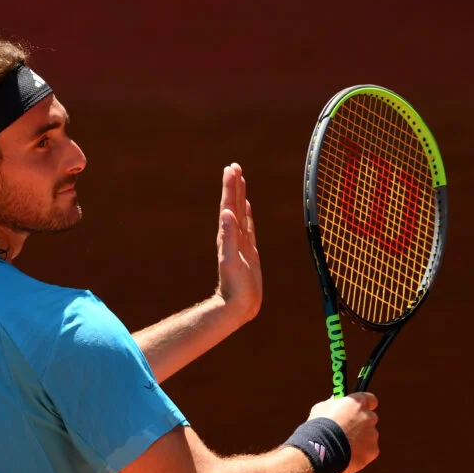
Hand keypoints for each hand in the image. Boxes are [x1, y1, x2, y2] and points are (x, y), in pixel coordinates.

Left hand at [215, 163, 261, 323]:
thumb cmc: (234, 287)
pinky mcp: (247, 251)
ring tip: (240, 180)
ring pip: (240, 213)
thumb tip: (226, 213)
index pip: (229, 206)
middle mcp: (233, 236)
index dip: (230, 187)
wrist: (237, 306)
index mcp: (228, 236)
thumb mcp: (230, 260)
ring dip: (239, 196)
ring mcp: (240, 243)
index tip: (231, 168)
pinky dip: (247, 215)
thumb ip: (228, 237)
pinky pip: (247, 228)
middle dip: (234, 185)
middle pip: (233, 205)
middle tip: (234, 166)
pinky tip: (246, 208)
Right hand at [309, 392, 379, 472]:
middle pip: (369, 419)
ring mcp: (373, 435)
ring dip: (359, 440)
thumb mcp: (323, 408)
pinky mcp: (373, 450)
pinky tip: (346, 454)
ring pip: (368, 437)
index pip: (371, 400)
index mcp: (358, 403)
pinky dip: (359, 453)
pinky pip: (368, 451)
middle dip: (360, 425)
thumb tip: (336, 400)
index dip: (365, 405)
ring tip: (342, 445)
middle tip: (346, 431)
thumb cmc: (320, 426)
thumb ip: (335, 403)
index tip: (358, 410)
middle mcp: (369, 417)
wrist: (322, 448)